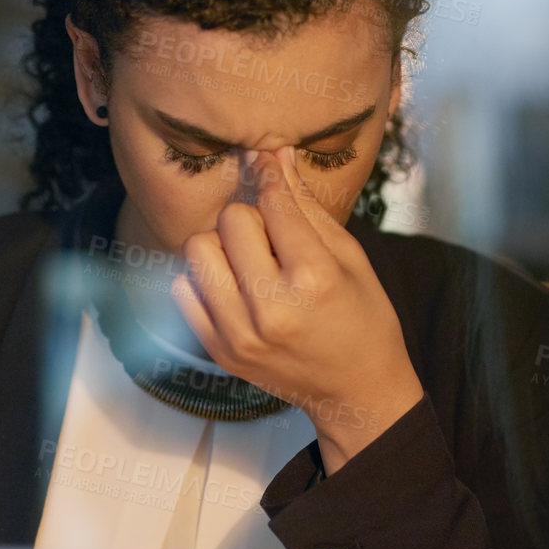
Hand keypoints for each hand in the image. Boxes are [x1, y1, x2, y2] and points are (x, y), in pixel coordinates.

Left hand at [169, 147, 423, 473]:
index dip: (269, 174)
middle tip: (272, 237)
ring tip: (250, 262)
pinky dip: (205, 280)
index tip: (267, 161)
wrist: (356, 392)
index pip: (274, 203)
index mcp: (314, 279)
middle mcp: (272, 309)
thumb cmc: (364, 320)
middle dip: (250, 217)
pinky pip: (184, 289)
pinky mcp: (220, 351)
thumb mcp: (351, 258)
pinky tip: (234, 287)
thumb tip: (276, 157)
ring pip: (198, 250)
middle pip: (230, 220)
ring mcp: (240, 334)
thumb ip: (308, 207)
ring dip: (222, 247)